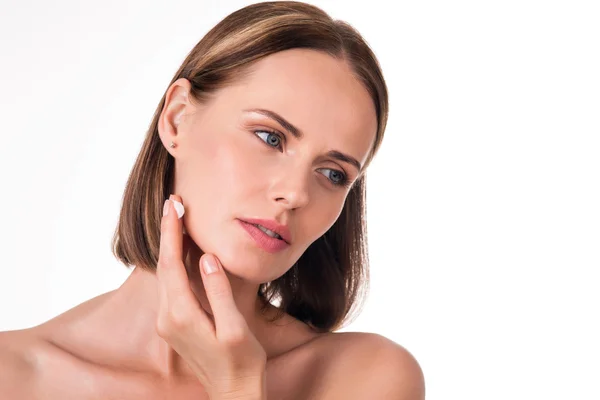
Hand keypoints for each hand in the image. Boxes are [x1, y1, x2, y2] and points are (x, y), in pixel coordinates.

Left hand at [156, 194, 266, 398]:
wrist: (233, 393)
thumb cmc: (241, 362)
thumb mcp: (234, 328)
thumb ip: (218, 292)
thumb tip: (206, 257)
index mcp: (180, 315)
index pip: (171, 264)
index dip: (172, 232)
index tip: (173, 205)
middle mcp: (166, 317)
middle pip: (163, 265)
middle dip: (168, 232)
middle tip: (174, 202)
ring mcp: (167, 322)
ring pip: (164, 275)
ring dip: (170, 246)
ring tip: (177, 218)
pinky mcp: (174, 324)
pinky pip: (170, 285)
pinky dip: (174, 262)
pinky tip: (184, 250)